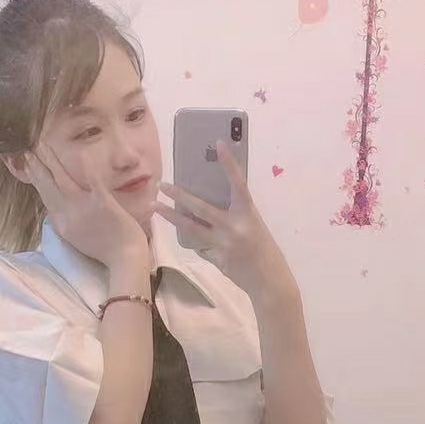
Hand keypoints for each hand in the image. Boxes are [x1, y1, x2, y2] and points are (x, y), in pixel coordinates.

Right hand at [23, 139, 151, 276]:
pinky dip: (84, 167)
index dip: (35, 178)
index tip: (27, 164)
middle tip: (25, 148)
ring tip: (40, 144)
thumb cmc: (105, 250)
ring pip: (61, 178)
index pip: (44, 195)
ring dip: (49, 159)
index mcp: (61, 223)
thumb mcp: (76, 237)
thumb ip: (65, 220)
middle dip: (35, 164)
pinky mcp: (101, 201)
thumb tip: (55, 207)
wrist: (124, 259)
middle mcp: (66, 213)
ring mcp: (83, 206)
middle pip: (46, 184)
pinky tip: (78, 153)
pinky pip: (90, 180)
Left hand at [154, 142, 292, 302]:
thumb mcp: (253, 225)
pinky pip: (201, 247)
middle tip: (161, 184)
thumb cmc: (263, 249)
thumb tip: (209, 207)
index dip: (229, 163)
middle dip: (179, 195)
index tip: (219, 143)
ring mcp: (224, 244)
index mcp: (248, 213)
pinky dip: (199, 244)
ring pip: (191, 227)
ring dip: (171, 216)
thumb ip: (235, 215)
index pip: (238, 183)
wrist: (270, 280)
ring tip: (154, 206)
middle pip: (201, 208)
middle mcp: (235, 226)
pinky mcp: (217, 259)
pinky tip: (201, 243)